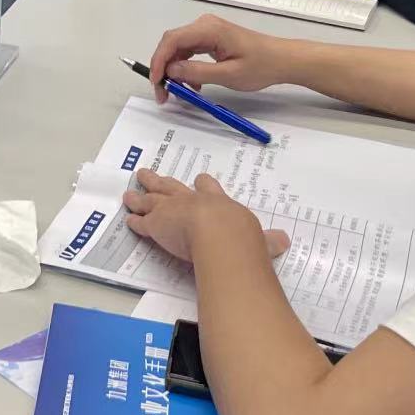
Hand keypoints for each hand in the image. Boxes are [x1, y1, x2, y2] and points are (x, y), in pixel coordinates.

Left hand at [123, 169, 289, 262]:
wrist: (217, 233)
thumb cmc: (239, 234)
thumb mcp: (258, 237)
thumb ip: (268, 241)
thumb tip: (285, 240)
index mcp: (215, 200)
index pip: (207, 187)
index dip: (202, 184)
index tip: (199, 180)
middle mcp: (190, 200)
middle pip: (171, 186)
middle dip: (159, 181)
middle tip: (147, 173)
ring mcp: (171, 210)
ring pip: (152, 199)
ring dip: (141, 195)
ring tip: (130, 189)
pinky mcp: (156, 225)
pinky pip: (142, 222)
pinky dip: (135, 221)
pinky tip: (129, 220)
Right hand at [148, 13, 290, 97]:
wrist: (282, 60)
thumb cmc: (260, 66)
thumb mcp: (228, 75)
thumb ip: (197, 72)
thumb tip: (170, 70)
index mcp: (207, 29)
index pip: (172, 40)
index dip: (159, 61)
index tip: (157, 84)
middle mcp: (204, 25)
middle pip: (172, 44)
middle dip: (164, 68)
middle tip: (163, 94)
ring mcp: (207, 30)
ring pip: (179, 49)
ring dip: (175, 70)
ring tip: (178, 92)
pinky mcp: (211, 38)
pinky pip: (190, 51)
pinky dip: (186, 67)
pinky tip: (194, 84)